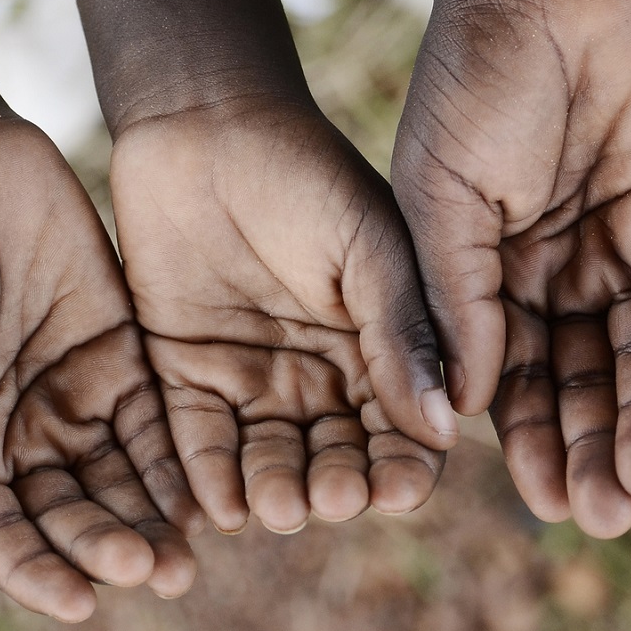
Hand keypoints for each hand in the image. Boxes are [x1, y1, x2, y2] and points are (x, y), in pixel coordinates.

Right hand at [0, 116, 200, 621]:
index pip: (0, 535)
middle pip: (70, 515)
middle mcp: (19, 436)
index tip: (81, 603)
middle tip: (156, 574)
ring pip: (121, 479)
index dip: (38, 573)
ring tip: (190, 556)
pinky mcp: (123, 356)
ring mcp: (73, 397)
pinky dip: (181, 461)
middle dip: (110, 549)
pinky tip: (212, 492)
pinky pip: (158, 421)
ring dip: (154, 520)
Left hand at [110, 98, 454, 534]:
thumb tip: (447, 423)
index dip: (407, 465)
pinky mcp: (183, 374)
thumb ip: (403, 331)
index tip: (400, 489)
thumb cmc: (309, 173)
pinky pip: (198, 441)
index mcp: (384, 346)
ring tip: (278, 506)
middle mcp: (324, 377)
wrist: (205, 123)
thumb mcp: (371, 247)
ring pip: (272, 461)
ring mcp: (255, 380)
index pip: (406, 427)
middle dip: (339, 485)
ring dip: (278, 491)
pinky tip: (219, 507)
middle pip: (340, 458)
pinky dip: (208, 479)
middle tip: (330, 497)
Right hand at [394, 0, 630, 537]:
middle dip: (597, 449)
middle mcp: (569, 274)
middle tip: (608, 516)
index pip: (518, 384)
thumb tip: (456, 415)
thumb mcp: (444, 196)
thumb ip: (457, 299)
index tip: (544, 505)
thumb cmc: (475, 76)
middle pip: (589, 384)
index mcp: (499, 277)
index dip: (531, 445)